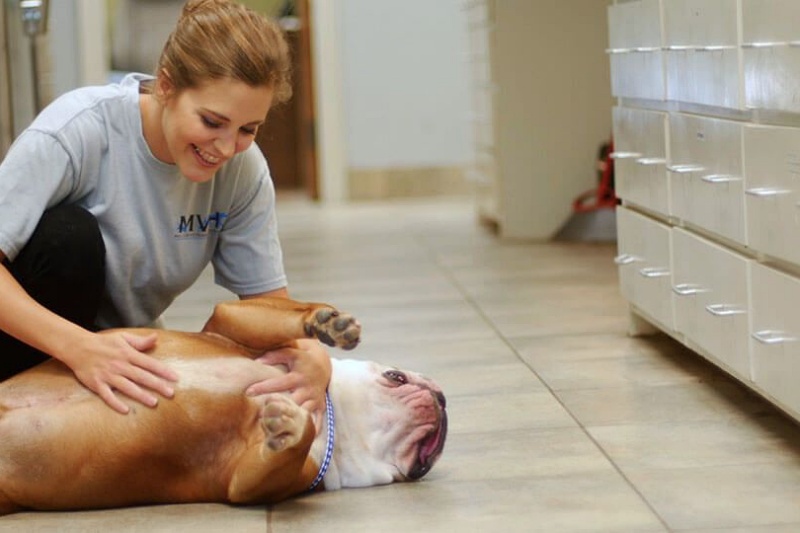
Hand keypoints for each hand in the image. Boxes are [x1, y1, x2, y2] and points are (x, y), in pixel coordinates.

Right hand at [63, 331, 178, 414]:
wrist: (77, 347)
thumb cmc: (103, 343)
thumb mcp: (123, 338)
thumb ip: (140, 341)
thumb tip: (156, 338)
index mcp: (128, 354)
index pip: (149, 363)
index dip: (163, 371)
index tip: (175, 378)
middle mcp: (120, 365)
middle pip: (141, 376)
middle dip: (157, 385)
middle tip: (171, 393)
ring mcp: (108, 375)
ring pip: (127, 387)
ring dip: (141, 395)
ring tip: (154, 402)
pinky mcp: (96, 384)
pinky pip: (107, 395)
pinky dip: (115, 403)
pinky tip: (125, 410)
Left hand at [246, 339, 331, 428]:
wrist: (323, 364)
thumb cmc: (302, 358)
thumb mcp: (291, 351)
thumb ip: (274, 355)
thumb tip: (257, 362)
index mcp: (298, 376)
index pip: (278, 383)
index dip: (263, 387)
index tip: (248, 392)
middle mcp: (307, 389)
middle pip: (291, 403)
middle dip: (277, 411)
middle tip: (260, 418)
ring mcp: (314, 399)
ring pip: (302, 414)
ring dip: (290, 423)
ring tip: (274, 432)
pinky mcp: (320, 406)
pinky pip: (318, 421)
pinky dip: (311, 430)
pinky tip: (299, 439)